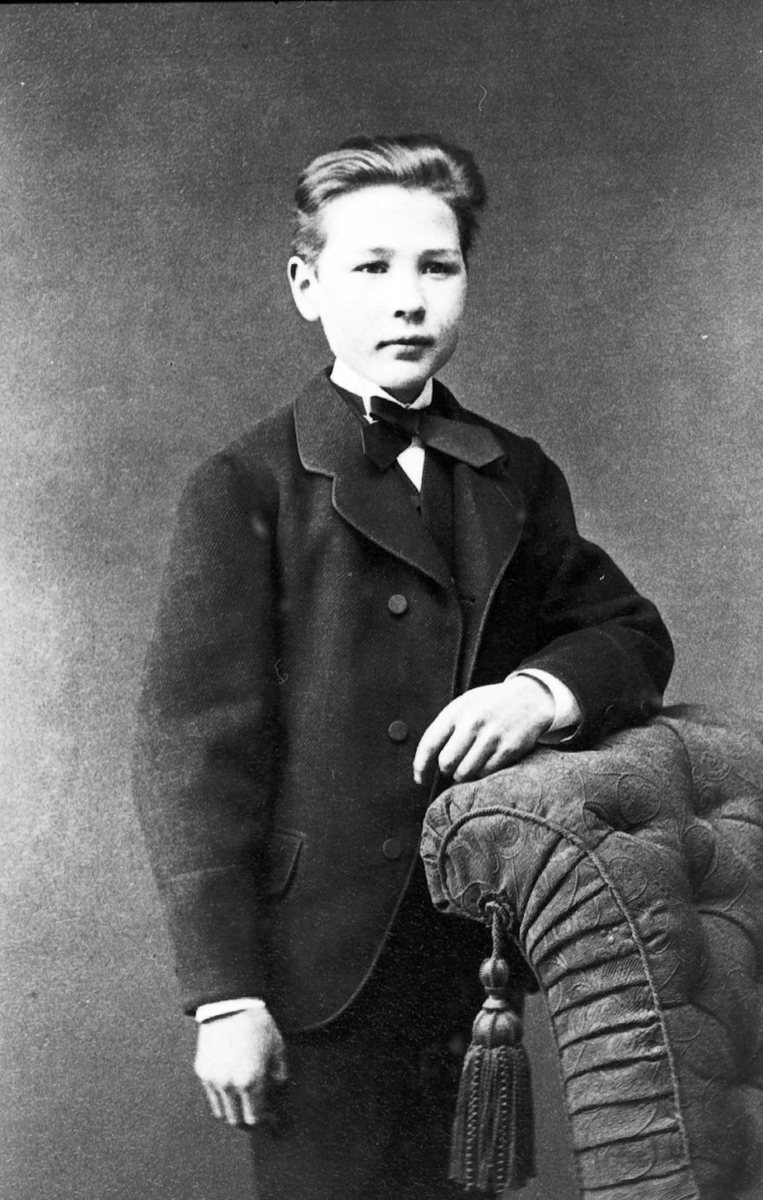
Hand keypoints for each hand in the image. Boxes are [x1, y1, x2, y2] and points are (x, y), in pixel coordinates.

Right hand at [194, 1006, 287, 1127]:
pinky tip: (232, 1084)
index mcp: (250, 1081)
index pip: (255, 1118)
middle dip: (248, 1121)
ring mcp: (213, 1079)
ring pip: (221, 1111)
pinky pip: (212, 1094)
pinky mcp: (202, 1071)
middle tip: (258, 1113)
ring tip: (244, 1101)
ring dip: (233, 1111)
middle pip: (236, 1121)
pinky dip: (222, 1097)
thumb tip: (276, 1091)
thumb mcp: (278, 1048)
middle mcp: (229, 1085)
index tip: (271, 1119)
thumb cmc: (258, 1025)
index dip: (265, 1122)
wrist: (229, 1004)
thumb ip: (280, 1075)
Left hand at [413, 676, 554, 786]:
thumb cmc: (491, 704)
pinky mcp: (508, 750)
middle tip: (454, 767)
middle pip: (446, 763)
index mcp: (457, 710)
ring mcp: (491, 737)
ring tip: (470, 764)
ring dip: (464, 775)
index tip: (420, 779)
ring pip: (465, 773)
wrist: (530, 698)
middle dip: (447, 770)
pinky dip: (481, 774)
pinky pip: (485, 774)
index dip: (421, 766)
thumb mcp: (465, 704)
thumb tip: (428, 759)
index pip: (429, 744)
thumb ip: (447, 726)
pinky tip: (485, 763)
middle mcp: (472, 723)